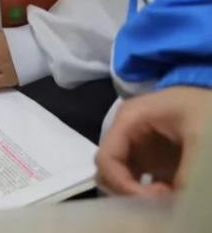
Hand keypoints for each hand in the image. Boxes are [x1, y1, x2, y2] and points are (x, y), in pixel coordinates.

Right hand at [96, 87, 211, 196]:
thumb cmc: (204, 108)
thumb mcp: (201, 135)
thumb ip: (188, 168)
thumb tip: (177, 200)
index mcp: (129, 120)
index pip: (106, 158)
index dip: (122, 184)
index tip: (152, 201)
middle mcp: (125, 133)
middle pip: (107, 170)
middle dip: (128, 190)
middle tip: (160, 200)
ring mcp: (135, 147)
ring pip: (117, 177)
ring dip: (135, 193)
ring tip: (166, 198)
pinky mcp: (148, 158)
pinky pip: (134, 180)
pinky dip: (146, 193)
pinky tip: (170, 195)